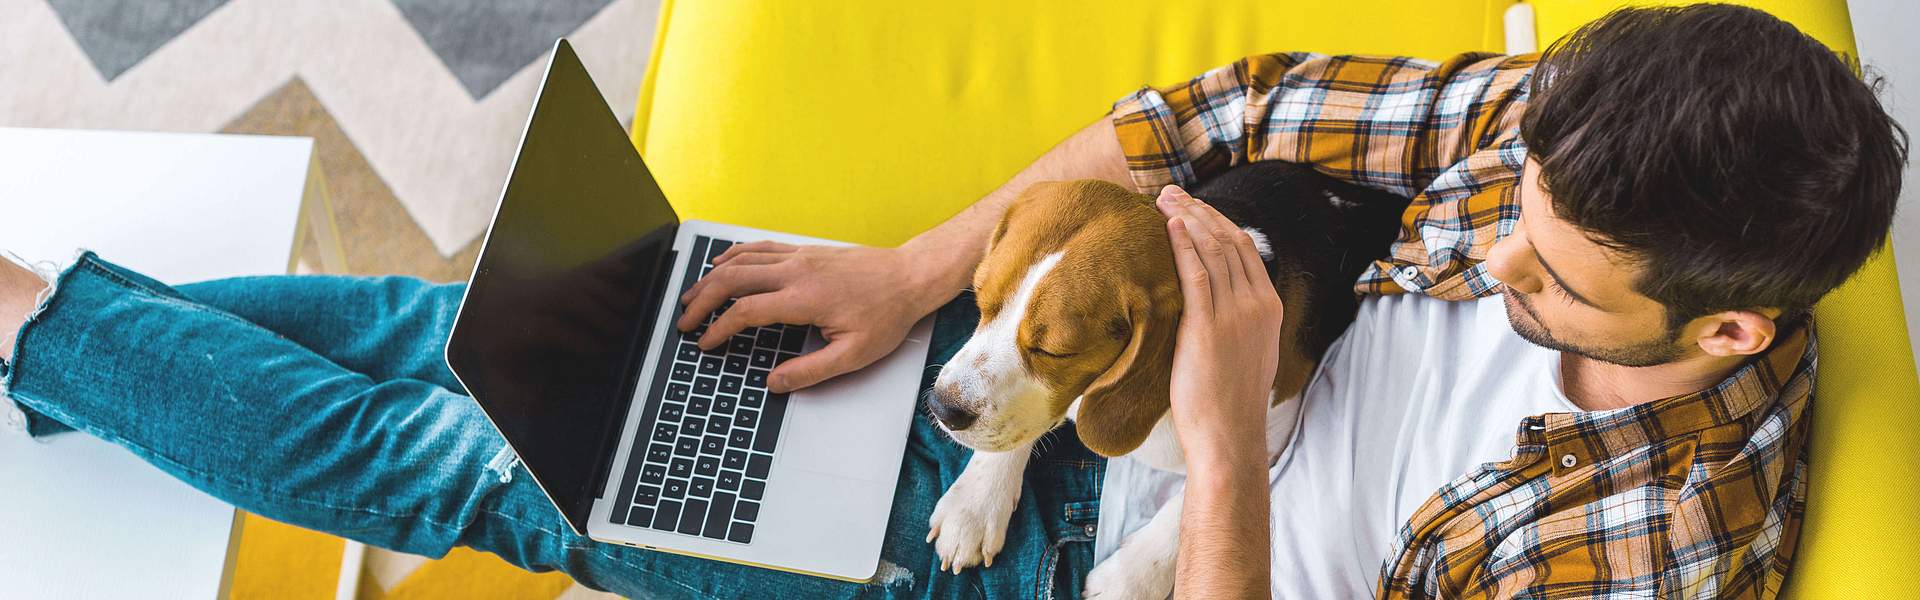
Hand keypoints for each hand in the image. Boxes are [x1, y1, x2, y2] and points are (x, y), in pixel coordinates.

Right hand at [676, 242, 948, 392]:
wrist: (910, 277)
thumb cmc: (887, 314)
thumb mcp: (854, 354)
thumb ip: (810, 371)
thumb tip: (776, 383)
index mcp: (804, 299)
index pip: (745, 312)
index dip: (718, 330)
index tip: (706, 343)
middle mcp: (796, 271)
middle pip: (732, 280)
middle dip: (701, 300)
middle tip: (684, 320)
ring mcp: (799, 256)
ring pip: (741, 260)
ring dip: (711, 278)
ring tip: (691, 295)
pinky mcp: (805, 250)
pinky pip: (759, 247)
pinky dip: (734, 255)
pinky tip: (721, 263)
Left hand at [1153, 186, 1283, 463]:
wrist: (1229, 436)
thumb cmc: (1230, 401)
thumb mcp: (1247, 352)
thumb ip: (1239, 321)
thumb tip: (1217, 303)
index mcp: (1268, 307)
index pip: (1243, 247)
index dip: (1215, 220)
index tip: (1191, 205)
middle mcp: (1256, 305)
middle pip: (1226, 241)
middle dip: (1197, 210)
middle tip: (1170, 193)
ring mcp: (1234, 316)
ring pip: (1212, 251)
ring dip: (1186, 219)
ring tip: (1162, 200)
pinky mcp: (1208, 329)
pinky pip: (1196, 276)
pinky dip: (1183, 246)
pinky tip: (1169, 226)